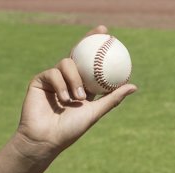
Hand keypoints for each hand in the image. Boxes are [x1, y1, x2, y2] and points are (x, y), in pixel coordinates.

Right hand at [12, 26, 135, 161]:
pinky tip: (64, 99)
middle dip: (89, 39)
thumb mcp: (95, 112)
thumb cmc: (71, 130)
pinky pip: (53, 73)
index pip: (91, 63)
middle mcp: (69, 79)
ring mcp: (54, 78)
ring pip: (67, 64)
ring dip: (75, 79)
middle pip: (78, 53)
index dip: (98, 47)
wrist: (47, 138)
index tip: (109, 36)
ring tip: (79, 98)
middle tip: (101, 32)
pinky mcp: (40, 80)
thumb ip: (112, 98)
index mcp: (83, 85)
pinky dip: (61, 85)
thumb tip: (134, 86)